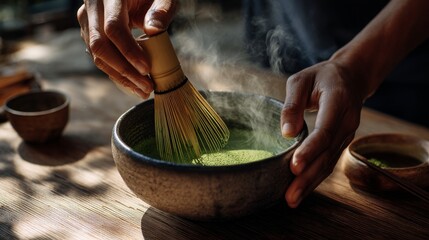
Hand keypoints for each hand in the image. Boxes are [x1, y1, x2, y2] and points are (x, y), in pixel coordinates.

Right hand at [77, 0, 177, 97]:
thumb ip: (161, 10)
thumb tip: (154, 30)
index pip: (113, 28)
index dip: (129, 51)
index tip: (146, 69)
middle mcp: (93, 7)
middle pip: (100, 45)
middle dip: (124, 71)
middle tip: (146, 87)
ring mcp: (87, 20)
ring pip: (96, 55)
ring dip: (119, 76)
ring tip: (142, 90)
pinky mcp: (89, 32)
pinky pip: (99, 56)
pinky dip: (115, 72)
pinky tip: (133, 82)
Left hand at [281, 60, 364, 207]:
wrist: (351, 78)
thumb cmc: (321, 77)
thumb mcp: (302, 80)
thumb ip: (293, 103)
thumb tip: (287, 132)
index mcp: (338, 102)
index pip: (325, 131)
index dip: (310, 150)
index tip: (294, 166)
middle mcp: (347, 122)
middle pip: (327, 154)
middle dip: (308, 177)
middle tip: (290, 196)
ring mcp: (347, 135)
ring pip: (328, 163)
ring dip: (310, 183)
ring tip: (291, 200)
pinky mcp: (341, 143)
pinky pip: (328, 162)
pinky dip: (315, 178)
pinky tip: (301, 191)